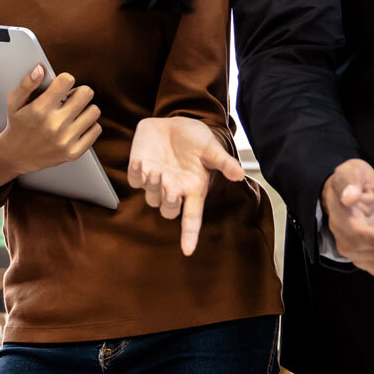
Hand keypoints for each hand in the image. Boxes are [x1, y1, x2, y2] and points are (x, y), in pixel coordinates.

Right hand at [0, 66, 102, 176]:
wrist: (17, 156)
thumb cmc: (18, 125)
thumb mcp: (15, 103)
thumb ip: (27, 84)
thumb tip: (41, 69)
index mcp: (40, 110)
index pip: (67, 80)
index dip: (64, 80)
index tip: (60, 87)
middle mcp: (54, 125)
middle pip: (86, 93)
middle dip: (78, 93)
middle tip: (69, 100)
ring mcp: (65, 140)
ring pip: (94, 111)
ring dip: (85, 109)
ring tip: (73, 113)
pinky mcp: (74, 152)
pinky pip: (96, 129)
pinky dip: (89, 125)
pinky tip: (76, 126)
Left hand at [129, 116, 244, 254]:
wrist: (174, 123)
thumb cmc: (194, 138)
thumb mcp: (210, 147)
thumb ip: (222, 162)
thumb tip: (239, 175)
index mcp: (192, 189)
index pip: (192, 218)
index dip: (189, 235)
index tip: (188, 250)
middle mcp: (173, 190)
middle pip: (168, 211)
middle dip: (169, 203)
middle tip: (171, 188)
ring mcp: (155, 181)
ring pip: (151, 197)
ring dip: (153, 186)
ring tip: (156, 170)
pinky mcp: (139, 170)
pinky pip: (135, 180)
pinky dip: (136, 174)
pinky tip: (140, 162)